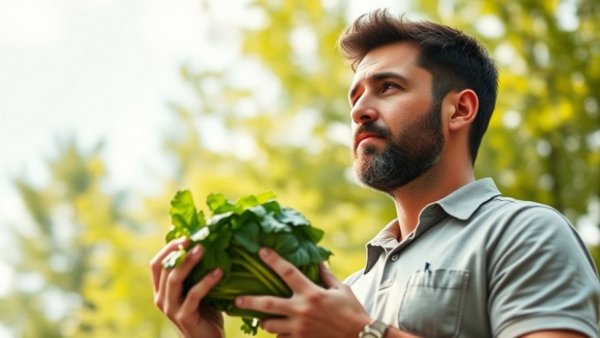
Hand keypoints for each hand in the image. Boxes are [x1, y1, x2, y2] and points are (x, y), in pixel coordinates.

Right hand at [150, 237, 224, 337]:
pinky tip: (219, 272)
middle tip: (195, 240)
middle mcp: (161, 298)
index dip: (167, 249)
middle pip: (164, 269)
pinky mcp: (184, 317)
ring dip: (189, 263)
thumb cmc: (205, 312)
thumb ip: (195, 272)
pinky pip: (193, 295)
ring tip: (203, 250)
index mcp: (161, 290)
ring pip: (174, 280)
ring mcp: (171, 309)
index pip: (155, 264)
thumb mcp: (197, 288)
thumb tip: (207, 242)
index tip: (184, 237)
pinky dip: (206, 281)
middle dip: (179, 251)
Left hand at [235, 247, 371, 337]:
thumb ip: (326, 275)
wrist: (360, 337)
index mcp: (312, 293)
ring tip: (261, 318)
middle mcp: (302, 310)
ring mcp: (300, 328)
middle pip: (268, 304)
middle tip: (237, 299)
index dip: (273, 260)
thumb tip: (317, 259)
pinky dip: (279, 335)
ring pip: (270, 325)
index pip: (288, 272)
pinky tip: (280, 331)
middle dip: (250, 301)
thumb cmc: (352, 310)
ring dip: (264, 321)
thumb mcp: (340, 289)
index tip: (261, 251)